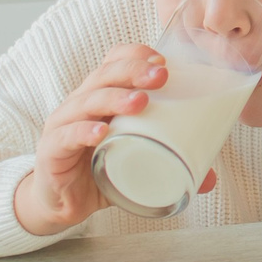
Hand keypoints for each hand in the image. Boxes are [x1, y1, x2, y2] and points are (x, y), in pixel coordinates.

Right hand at [13, 43, 219, 235]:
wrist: (61, 205)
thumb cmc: (98, 172)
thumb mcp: (136, 164)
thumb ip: (169, 166)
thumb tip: (209, 179)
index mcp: (102, 98)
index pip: (114, 62)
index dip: (136, 56)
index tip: (164, 61)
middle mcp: (80, 104)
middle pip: (104, 75)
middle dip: (134, 71)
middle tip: (161, 77)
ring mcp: (63, 125)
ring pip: (87, 101)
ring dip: (114, 98)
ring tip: (141, 102)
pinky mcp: (51, 151)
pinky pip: (66, 136)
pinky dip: (83, 132)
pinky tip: (102, 133)